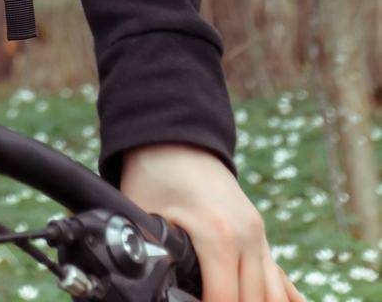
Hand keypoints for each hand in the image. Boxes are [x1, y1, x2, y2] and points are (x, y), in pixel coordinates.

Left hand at [119, 142, 307, 300]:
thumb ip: (149, 255)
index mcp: (218, 236)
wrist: (176, 136)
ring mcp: (258, 234)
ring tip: (230, 300)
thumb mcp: (141, 214)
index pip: (224, 300)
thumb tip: (144, 286)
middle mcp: (247, 236)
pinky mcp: (259, 232)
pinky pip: (279, 278)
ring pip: (274, 295)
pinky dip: (279, 298)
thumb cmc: (154, 175)